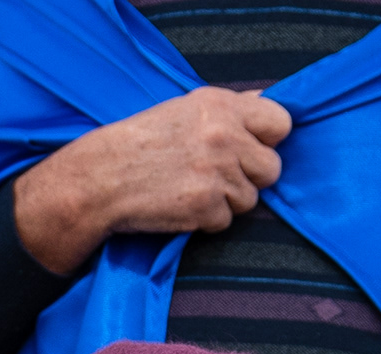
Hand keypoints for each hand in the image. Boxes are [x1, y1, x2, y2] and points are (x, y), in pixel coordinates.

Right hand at [13, 89, 290, 270]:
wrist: (100, 179)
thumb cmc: (138, 143)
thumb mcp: (184, 109)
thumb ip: (229, 109)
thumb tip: (267, 106)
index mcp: (221, 106)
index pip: (280, 123)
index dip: (268, 140)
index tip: (250, 148)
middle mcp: (223, 136)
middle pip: (271, 168)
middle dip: (249, 177)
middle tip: (217, 177)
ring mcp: (216, 172)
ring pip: (249, 199)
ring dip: (225, 201)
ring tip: (190, 190)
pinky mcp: (205, 206)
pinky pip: (224, 221)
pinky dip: (204, 221)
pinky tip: (179, 206)